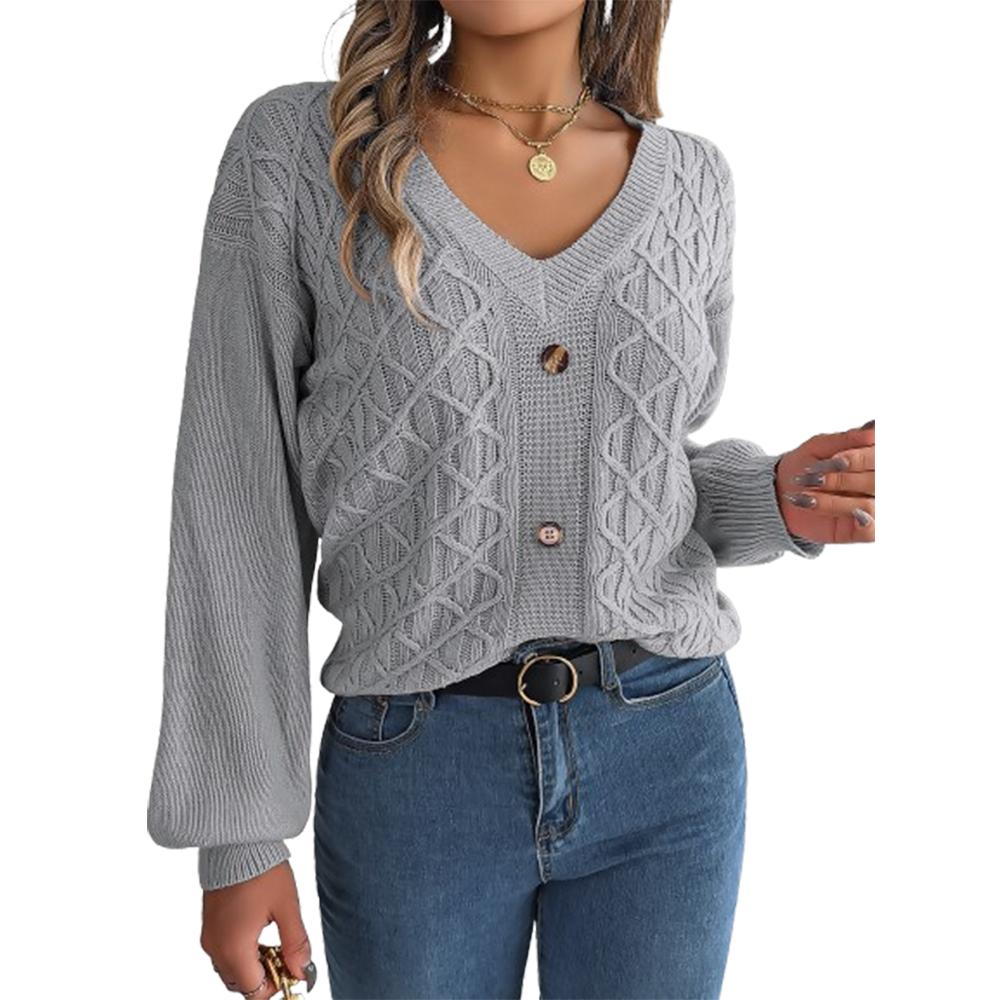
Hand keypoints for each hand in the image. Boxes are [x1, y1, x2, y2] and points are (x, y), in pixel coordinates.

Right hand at [201, 861, 316, 995]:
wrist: (237, 841)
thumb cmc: (262, 870)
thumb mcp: (287, 907)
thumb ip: (295, 944)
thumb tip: (302, 973)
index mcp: (234, 948)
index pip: (255, 991)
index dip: (278, 985)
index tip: (294, 969)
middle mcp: (216, 947)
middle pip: (241, 983)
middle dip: (266, 977)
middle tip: (287, 954)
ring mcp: (209, 936)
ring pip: (231, 969)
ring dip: (254, 965)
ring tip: (276, 940)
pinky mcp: (209, 924)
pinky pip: (224, 952)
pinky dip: (242, 952)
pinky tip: (261, 930)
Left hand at [775, 419, 874, 543]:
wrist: (782, 491)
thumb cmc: (804, 464)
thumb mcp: (821, 446)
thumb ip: (848, 438)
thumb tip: (874, 427)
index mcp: (874, 459)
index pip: (880, 457)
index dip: (860, 459)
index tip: (835, 460)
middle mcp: (879, 484)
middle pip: (878, 482)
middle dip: (843, 480)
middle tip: (814, 477)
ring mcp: (875, 508)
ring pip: (871, 506)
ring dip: (837, 500)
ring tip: (807, 495)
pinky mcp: (865, 531)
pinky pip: (871, 530)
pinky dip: (857, 521)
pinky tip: (841, 512)